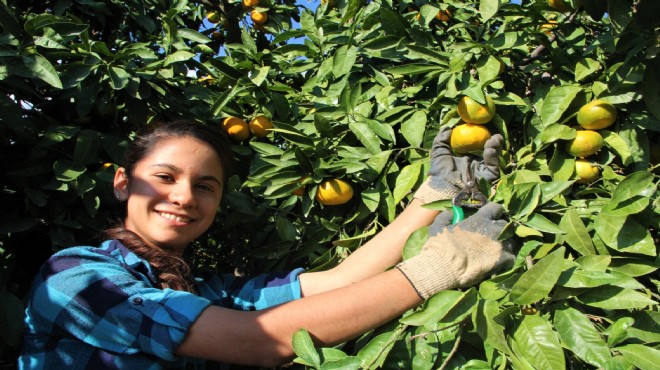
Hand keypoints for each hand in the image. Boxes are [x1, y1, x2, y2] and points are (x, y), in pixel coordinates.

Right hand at [396, 203, 513, 298]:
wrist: (445, 267)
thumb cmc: (440, 246)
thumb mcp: (438, 226)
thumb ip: (446, 216)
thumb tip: (451, 213)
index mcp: (480, 219)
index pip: (496, 208)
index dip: (493, 212)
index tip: (490, 217)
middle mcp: (494, 230)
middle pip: (506, 224)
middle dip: (500, 228)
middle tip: (492, 235)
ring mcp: (500, 245)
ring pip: (511, 240)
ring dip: (504, 243)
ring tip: (496, 249)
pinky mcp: (503, 261)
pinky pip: (512, 257)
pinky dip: (506, 259)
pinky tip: (498, 262)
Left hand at [414, 127, 502, 203]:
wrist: (443, 188)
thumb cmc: (439, 171)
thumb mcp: (439, 152)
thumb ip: (442, 139)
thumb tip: (447, 127)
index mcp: (466, 158)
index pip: (476, 145)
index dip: (480, 136)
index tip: (481, 127)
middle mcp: (476, 164)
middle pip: (488, 150)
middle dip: (493, 141)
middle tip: (493, 133)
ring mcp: (482, 170)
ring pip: (493, 157)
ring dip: (495, 146)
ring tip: (494, 139)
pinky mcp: (488, 178)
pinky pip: (493, 166)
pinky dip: (493, 157)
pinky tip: (490, 149)